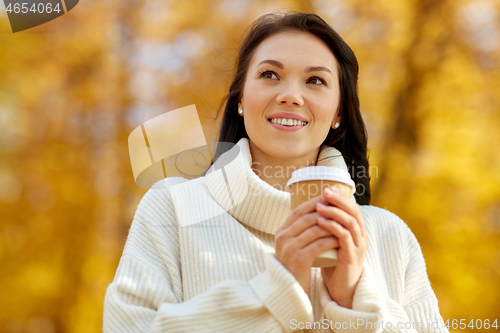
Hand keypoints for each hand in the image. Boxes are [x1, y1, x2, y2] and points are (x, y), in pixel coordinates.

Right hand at [275, 195, 339, 293]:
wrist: (289, 291)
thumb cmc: (295, 267)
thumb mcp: (292, 246)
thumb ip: (299, 231)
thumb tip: (315, 212)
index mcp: (281, 232)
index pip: (298, 211)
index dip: (314, 203)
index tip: (329, 199)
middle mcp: (282, 238)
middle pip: (307, 217)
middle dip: (326, 211)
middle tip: (341, 210)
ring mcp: (289, 248)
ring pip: (315, 229)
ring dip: (332, 225)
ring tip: (344, 223)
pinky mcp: (299, 259)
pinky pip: (319, 244)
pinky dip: (331, 239)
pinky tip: (341, 238)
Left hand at [315, 186, 369, 308]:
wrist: (340, 288)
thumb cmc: (333, 262)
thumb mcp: (331, 240)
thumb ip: (328, 226)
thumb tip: (314, 206)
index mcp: (358, 231)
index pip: (352, 208)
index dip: (341, 197)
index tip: (327, 189)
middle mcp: (362, 236)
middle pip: (354, 211)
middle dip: (339, 200)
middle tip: (325, 192)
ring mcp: (359, 246)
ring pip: (350, 222)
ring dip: (334, 212)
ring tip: (319, 207)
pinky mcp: (352, 256)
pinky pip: (344, 237)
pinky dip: (332, 227)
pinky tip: (320, 222)